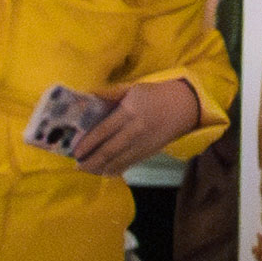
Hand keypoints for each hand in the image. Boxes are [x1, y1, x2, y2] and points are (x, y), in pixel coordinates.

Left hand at [61, 76, 205, 176]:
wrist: (186, 106)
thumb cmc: (155, 94)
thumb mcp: (133, 88)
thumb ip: (110, 94)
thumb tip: (87, 96)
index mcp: (130, 112)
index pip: (105, 130)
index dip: (89, 142)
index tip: (75, 151)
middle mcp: (136, 131)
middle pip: (110, 150)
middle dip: (92, 161)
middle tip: (77, 167)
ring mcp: (144, 144)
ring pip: (119, 160)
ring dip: (102, 168)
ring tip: (87, 171)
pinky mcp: (150, 152)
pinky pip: (130, 163)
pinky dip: (117, 169)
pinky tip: (105, 173)